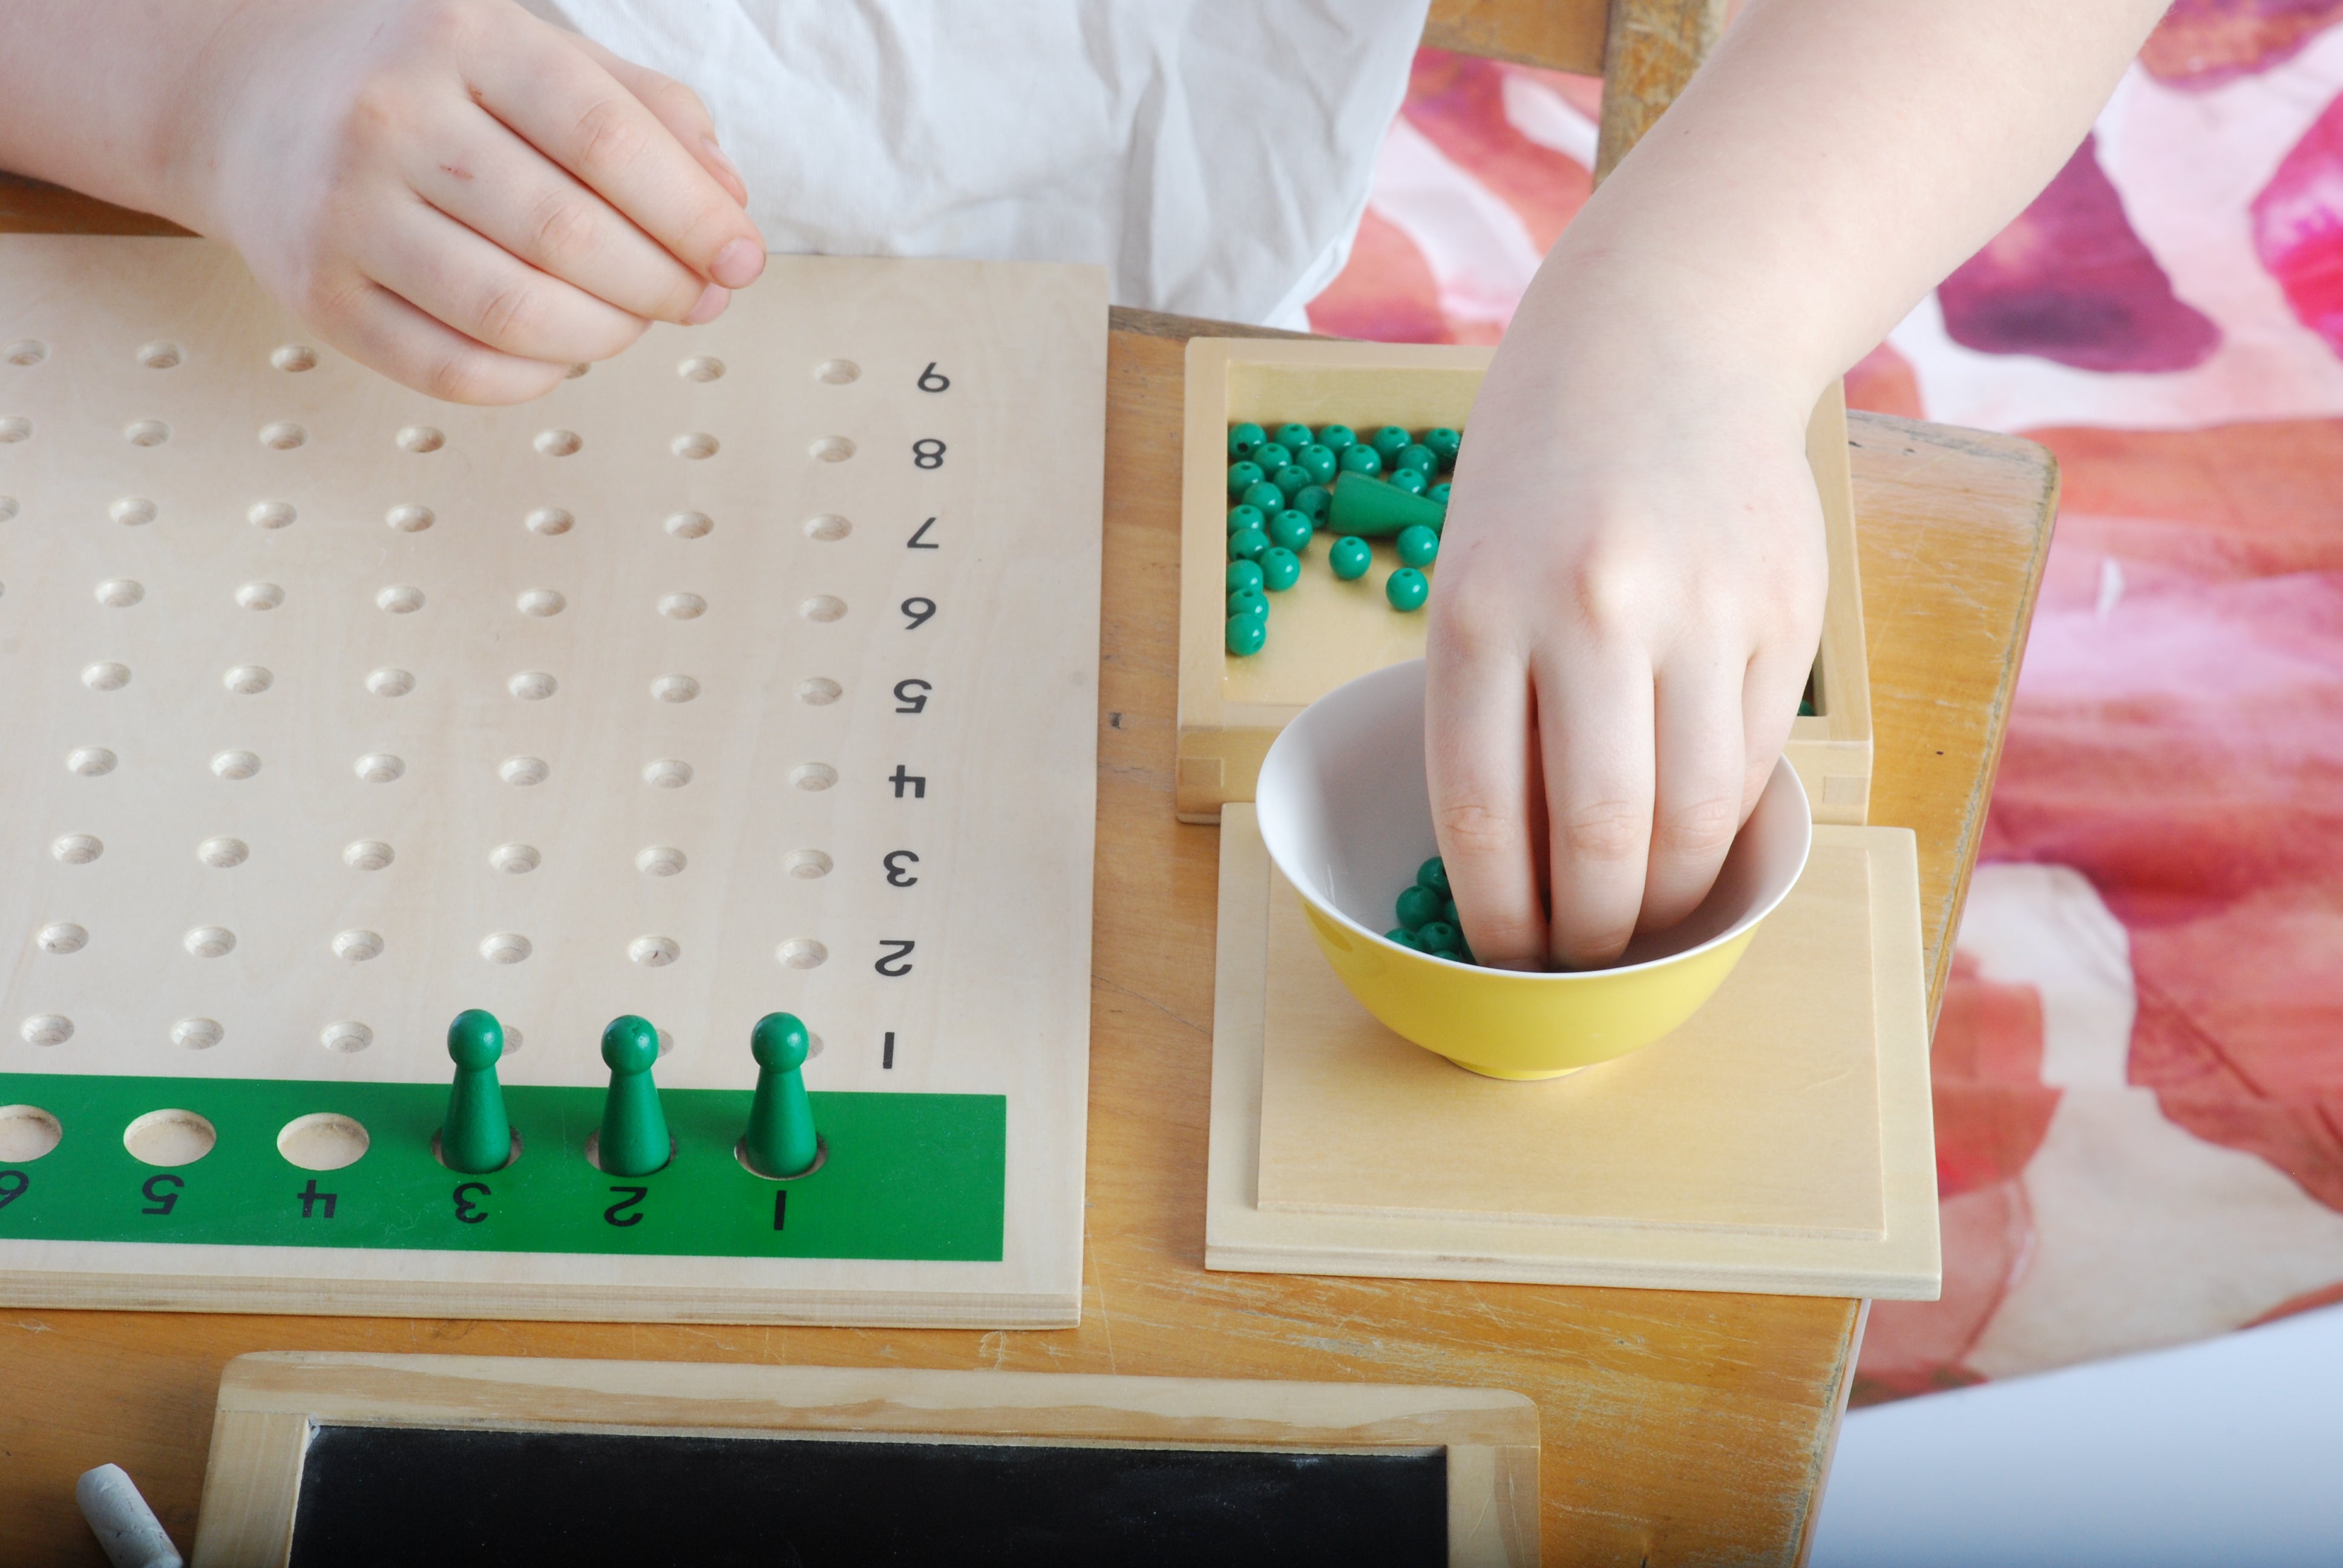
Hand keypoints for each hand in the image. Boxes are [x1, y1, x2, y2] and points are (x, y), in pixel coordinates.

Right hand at [163, 0, 763, 402]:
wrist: (251, 99)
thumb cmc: (431, 83)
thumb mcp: (536, 57)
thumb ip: (646, 115)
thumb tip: (730, 205)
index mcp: (462, 38)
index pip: (605, 139)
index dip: (693, 214)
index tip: (741, 259)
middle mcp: (390, 117)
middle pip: (568, 236)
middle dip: (661, 285)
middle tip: (695, 298)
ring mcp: (344, 212)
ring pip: (515, 314)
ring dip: (606, 335)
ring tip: (631, 319)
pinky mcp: (320, 297)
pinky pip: (456, 371)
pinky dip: (537, 377)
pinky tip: (561, 350)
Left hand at [1424, 329, 1825, 969]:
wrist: (1665, 342)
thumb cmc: (1541, 477)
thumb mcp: (1473, 578)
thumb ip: (1494, 712)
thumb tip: (1525, 873)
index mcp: (1482, 608)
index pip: (1483, 813)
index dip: (1496, 914)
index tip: (1503, 954)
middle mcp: (1594, 611)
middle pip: (1602, 837)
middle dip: (1590, 932)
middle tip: (1582, 959)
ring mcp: (1705, 610)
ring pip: (1698, 818)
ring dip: (1668, 898)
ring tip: (1643, 920)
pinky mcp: (1791, 610)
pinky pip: (1759, 761)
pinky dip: (1726, 821)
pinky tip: (1699, 836)